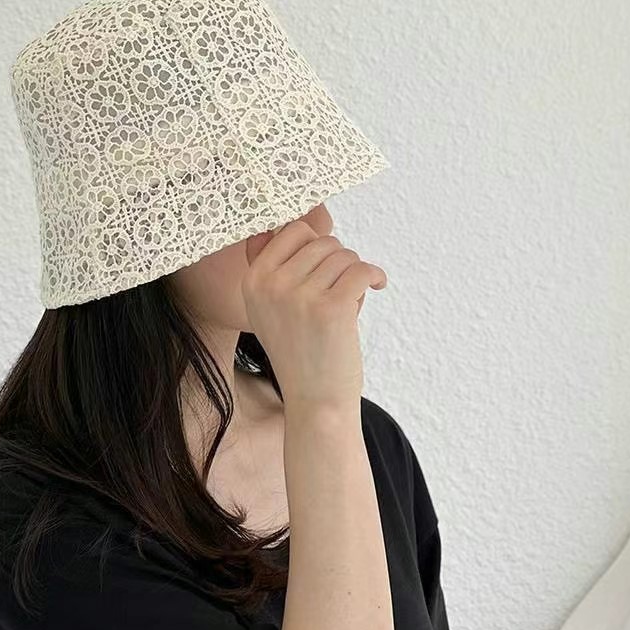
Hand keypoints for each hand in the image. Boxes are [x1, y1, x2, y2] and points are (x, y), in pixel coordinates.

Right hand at [243, 219, 386, 410]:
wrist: (316, 403)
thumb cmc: (300, 355)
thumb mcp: (268, 310)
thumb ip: (271, 269)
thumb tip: (275, 227)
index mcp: (253, 281)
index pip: (292, 231)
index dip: (316, 244)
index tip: (327, 265)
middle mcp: (271, 285)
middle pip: (323, 242)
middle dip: (338, 263)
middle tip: (338, 293)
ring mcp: (300, 295)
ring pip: (344, 256)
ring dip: (354, 275)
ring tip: (348, 303)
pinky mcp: (331, 307)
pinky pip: (362, 270)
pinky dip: (374, 276)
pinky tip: (376, 287)